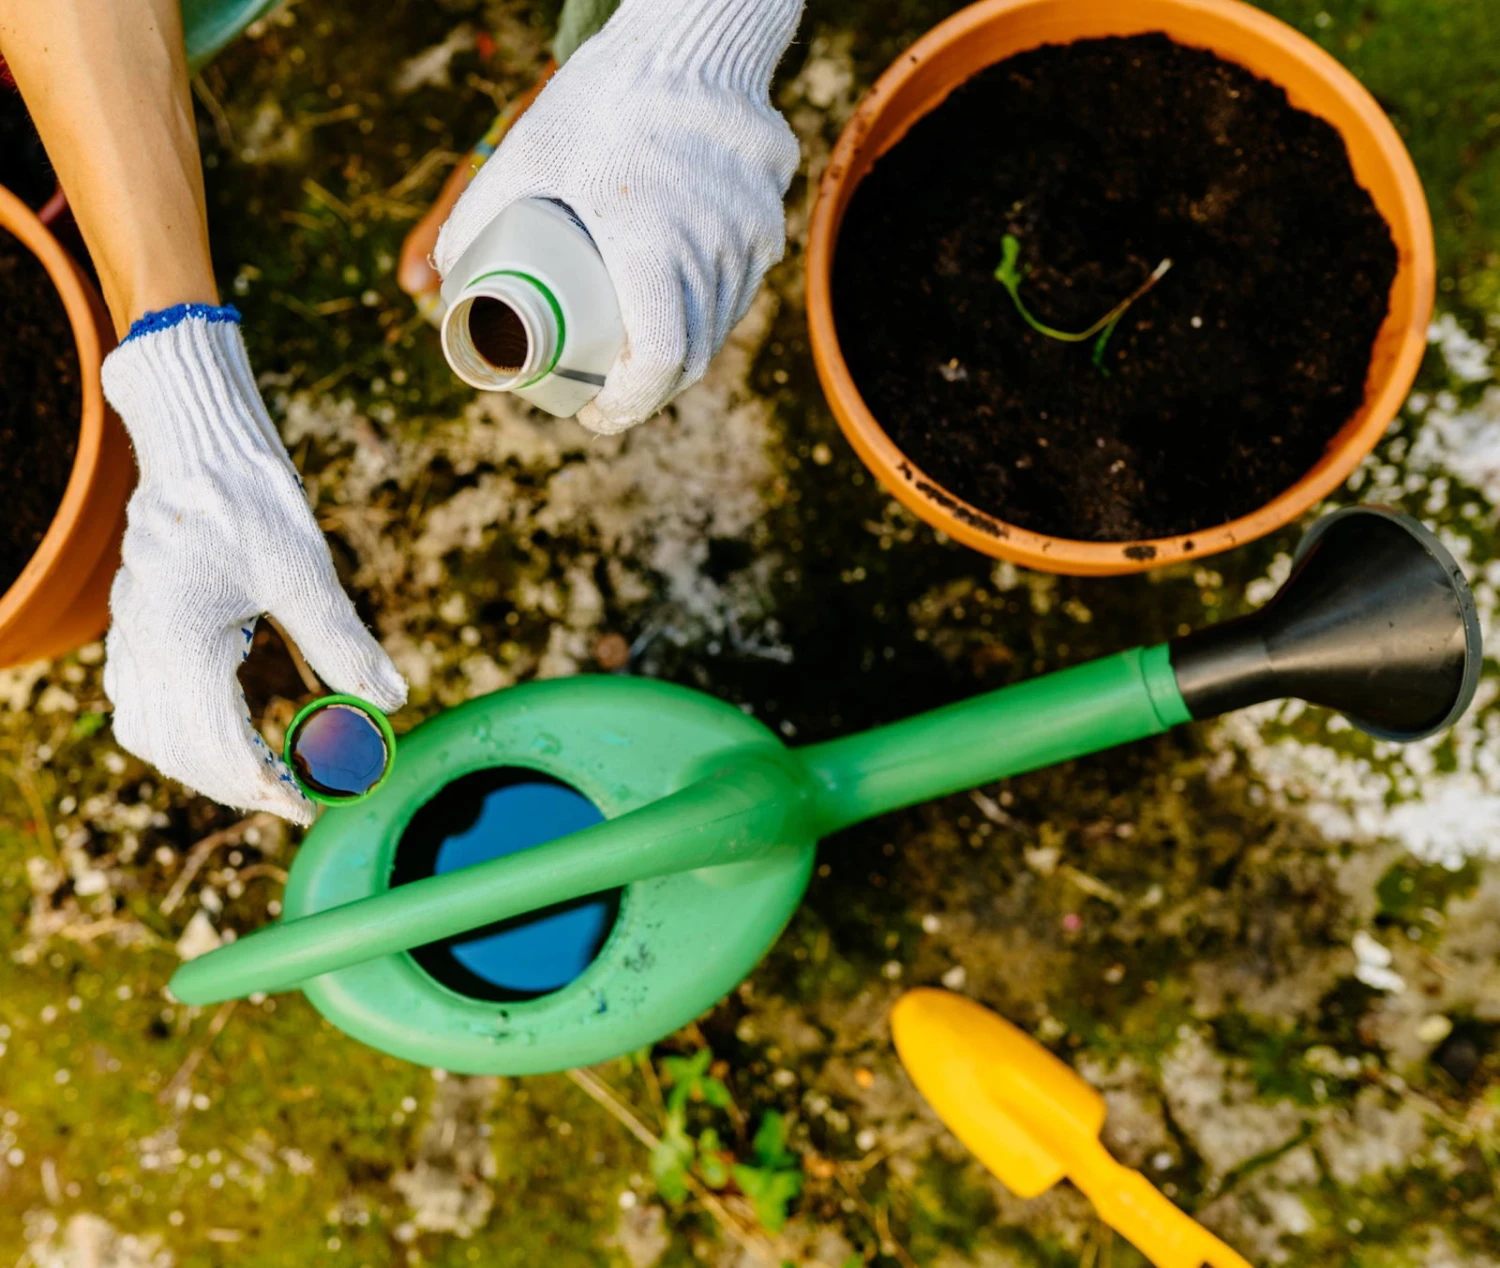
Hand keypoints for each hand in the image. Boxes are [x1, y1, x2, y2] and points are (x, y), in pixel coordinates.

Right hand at [101, 306, 406, 824]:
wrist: (196, 438)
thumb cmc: (250, 496)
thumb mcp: (305, 570)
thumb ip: (344, 642)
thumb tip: (393, 701)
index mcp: (181, 643)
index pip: (219, 749)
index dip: (267, 790)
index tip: (313, 807)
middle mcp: (144, 647)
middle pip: (179, 753)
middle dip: (237, 786)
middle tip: (298, 797)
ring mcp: (131, 633)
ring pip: (149, 732)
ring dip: (203, 764)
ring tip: (266, 773)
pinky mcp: (136, 619)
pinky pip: (139, 698)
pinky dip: (178, 730)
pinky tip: (222, 727)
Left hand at [433, 0, 803, 433]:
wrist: (692, 41)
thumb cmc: (605, 96)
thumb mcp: (528, 149)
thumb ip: (478, 213)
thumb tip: (442, 281)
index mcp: (655, 246)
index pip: (657, 362)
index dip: (625, 405)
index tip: (595, 416)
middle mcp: (712, 251)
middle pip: (689, 360)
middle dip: (646, 393)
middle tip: (606, 397)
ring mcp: (748, 241)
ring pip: (718, 331)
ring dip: (679, 358)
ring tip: (636, 358)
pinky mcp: (768, 226)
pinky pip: (740, 292)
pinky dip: (707, 315)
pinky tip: (677, 309)